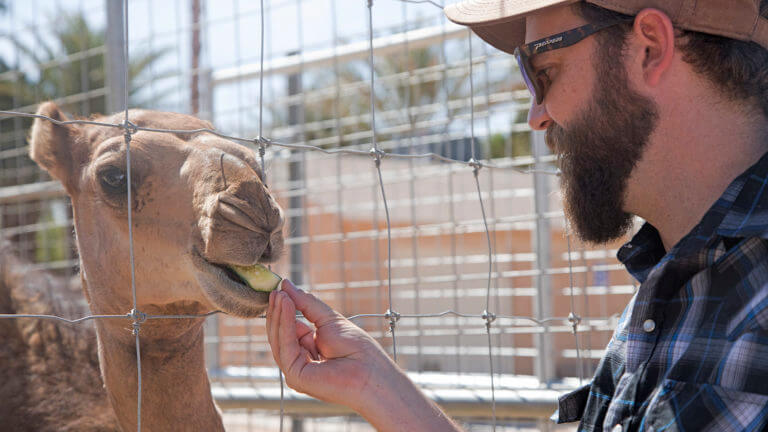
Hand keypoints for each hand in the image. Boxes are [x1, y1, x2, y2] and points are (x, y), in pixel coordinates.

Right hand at [266, 279, 394, 409]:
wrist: (371, 370)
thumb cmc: (357, 348)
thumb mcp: (328, 319)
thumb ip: (306, 303)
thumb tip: (286, 285)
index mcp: (308, 348)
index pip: (288, 327)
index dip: (282, 309)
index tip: (278, 289)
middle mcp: (300, 360)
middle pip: (279, 334)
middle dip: (277, 311)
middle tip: (275, 290)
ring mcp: (296, 370)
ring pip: (279, 340)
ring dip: (278, 315)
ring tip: (280, 295)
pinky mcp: (296, 376)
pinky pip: (285, 347)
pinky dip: (285, 324)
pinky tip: (286, 306)